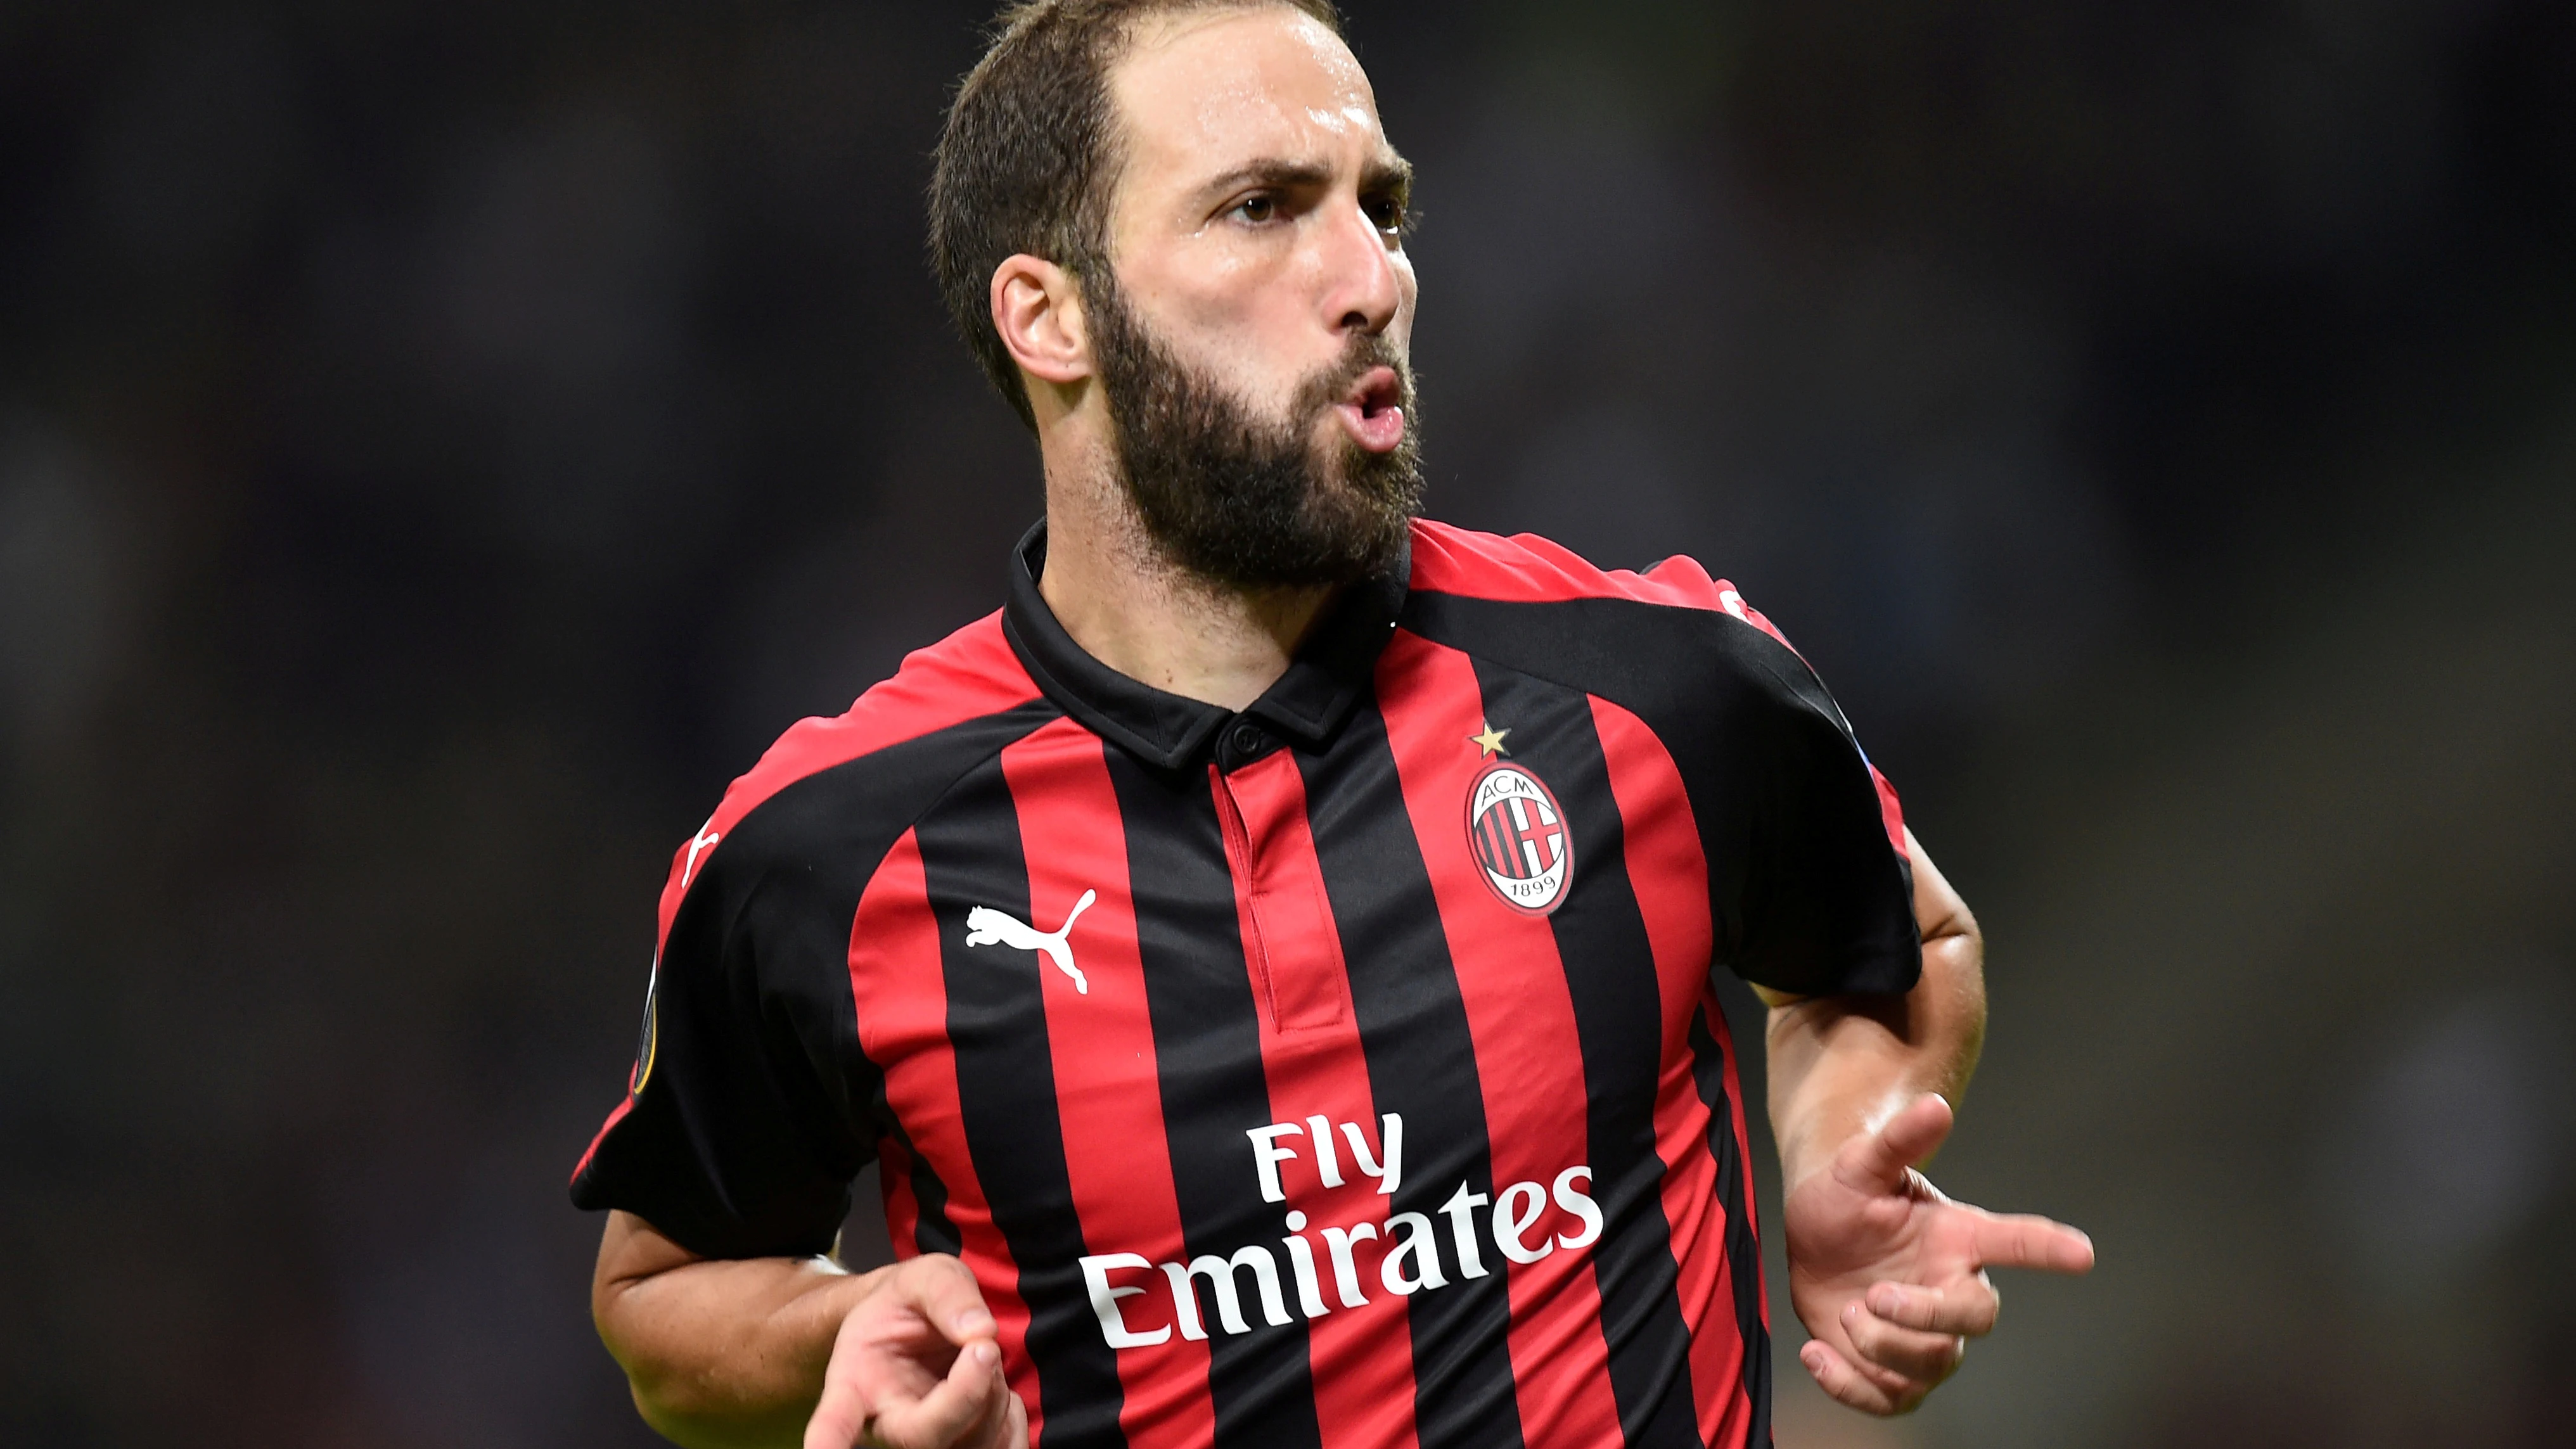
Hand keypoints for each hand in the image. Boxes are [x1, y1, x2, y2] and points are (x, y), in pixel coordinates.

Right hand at [804, 1255, 1027, 1448]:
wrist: (917, 1326)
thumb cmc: (908, 1305)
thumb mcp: (922, 1277)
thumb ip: (945, 1294)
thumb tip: (980, 1331)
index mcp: (855, 1385)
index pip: (835, 1421)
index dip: (827, 1440)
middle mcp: (886, 1424)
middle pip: (922, 1436)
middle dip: (967, 1393)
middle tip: (984, 1346)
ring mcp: (925, 1441)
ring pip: (970, 1444)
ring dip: (994, 1395)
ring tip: (982, 1356)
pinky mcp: (960, 1447)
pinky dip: (1012, 1417)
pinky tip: (996, 1386)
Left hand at [1782, 1093, 2092, 1414]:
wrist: (1813, 1235)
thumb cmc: (1848, 1195)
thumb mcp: (1860, 1164)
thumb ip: (1897, 1139)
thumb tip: (1932, 1104)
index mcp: (1957, 1239)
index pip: (2014, 1241)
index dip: (2048, 1248)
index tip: (2083, 1253)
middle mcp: (1951, 1290)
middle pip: (1976, 1317)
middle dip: (1928, 1316)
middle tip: (1875, 1297)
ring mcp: (1926, 1337)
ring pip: (1933, 1365)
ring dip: (1883, 1347)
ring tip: (1844, 1313)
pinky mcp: (1891, 1373)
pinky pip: (1889, 1401)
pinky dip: (1850, 1388)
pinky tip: (1816, 1356)